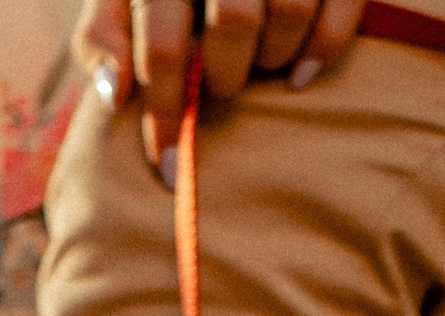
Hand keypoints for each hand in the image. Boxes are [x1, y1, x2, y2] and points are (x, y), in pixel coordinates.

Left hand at [76, 0, 368, 175]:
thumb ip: (103, 37)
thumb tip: (113, 94)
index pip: (164, 44)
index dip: (164, 112)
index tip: (168, 169)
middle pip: (235, 21)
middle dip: (227, 74)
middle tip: (221, 88)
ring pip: (288, 10)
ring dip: (274, 57)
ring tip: (260, 67)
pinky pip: (340, 5)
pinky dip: (324, 48)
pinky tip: (301, 76)